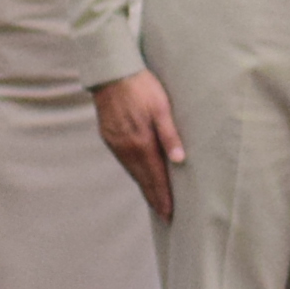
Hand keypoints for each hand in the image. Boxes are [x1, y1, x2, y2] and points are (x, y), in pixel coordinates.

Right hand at [94, 71, 185, 220]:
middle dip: (154, 198)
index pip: (154, 176)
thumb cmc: (143, 87)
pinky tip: (140, 176)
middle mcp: (125, 147)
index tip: (170, 213)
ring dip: (144, 187)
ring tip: (155, 201)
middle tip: (165, 215)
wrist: (112, 73)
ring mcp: (115, 143)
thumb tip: (180, 160)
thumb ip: (170, 134)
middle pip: (142, 179)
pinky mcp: (109, 136)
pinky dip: (134, 173)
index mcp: (140, 142)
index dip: (163, 196)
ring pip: (132, 171)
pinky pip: (124, 161)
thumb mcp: (162, 107)